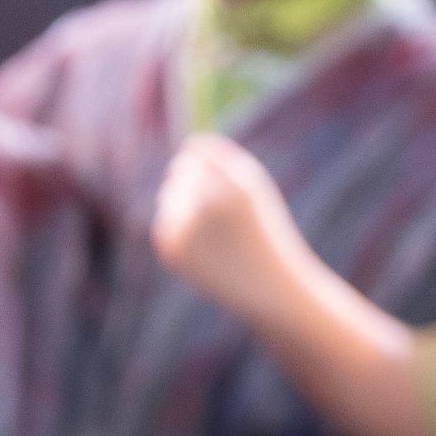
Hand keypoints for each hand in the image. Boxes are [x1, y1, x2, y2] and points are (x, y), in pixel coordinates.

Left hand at [150, 133, 314, 326]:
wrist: (270, 287)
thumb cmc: (264, 231)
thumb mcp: (254, 189)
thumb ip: (223, 162)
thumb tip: (187, 148)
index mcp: (237, 183)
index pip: (197, 149)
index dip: (203, 161)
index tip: (214, 176)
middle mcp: (212, 201)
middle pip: (180, 169)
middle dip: (193, 182)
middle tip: (217, 209)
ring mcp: (189, 226)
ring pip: (168, 195)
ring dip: (185, 205)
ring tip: (214, 229)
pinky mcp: (173, 248)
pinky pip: (164, 221)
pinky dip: (179, 229)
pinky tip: (204, 246)